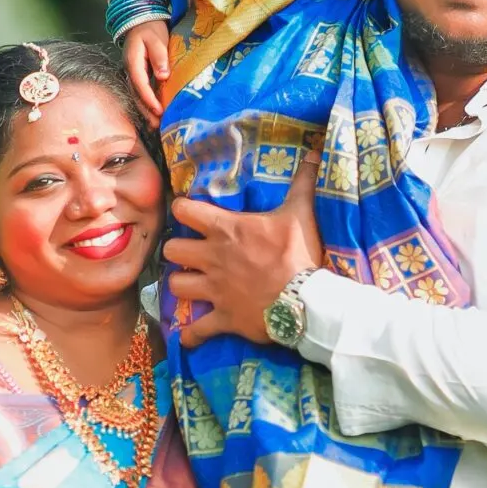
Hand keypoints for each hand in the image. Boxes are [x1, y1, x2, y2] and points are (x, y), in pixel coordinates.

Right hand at [124, 22, 170, 125]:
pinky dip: (146, 104)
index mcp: (133, 61)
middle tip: (157, 125)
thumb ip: (159, 56)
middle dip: (146, 110)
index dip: (149, 98)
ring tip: (155, 125)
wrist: (141, 21)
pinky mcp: (137, 75)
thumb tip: (162, 76)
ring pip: (137, 96)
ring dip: (145, 110)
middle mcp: (129, 70)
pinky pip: (140, 92)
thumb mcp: (157, 39)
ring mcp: (132, 73)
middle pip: (136, 94)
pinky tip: (153, 114)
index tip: (159, 110)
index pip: (140, 83)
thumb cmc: (150, 28)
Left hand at [161, 148, 322, 348]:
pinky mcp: (223, 318)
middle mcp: (213, 259)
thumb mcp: (302, 213)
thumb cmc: (301, 254)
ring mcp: (215, 290)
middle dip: (177, 251)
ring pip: (176, 286)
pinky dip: (190, 334)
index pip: (185, 211)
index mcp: (227, 231)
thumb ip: (303, 182)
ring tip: (191, 285)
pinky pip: (195, 330)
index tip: (188, 213)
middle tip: (190, 253)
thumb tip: (314, 152)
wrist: (307, 301)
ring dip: (182, 285)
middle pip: (172, 250)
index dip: (183, 210)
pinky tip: (188, 336)